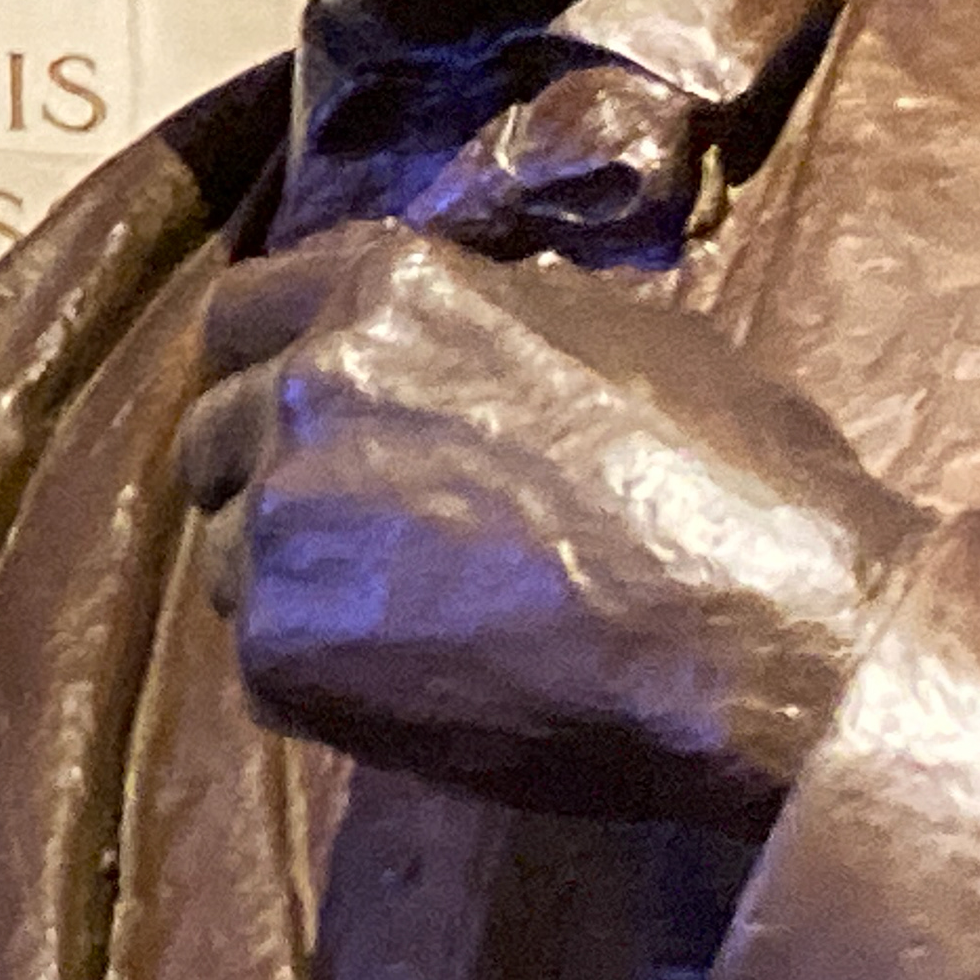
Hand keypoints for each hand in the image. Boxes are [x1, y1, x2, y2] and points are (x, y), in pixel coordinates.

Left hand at [174, 221, 925, 831]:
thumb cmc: (732, 480)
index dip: (259, 365)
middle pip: (211, 433)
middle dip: (262, 477)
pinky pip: (260, 658)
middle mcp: (307, 384)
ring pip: (225, 551)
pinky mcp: (283, 644)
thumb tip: (436, 330)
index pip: (238, 313)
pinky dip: (318, 677)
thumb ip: (484, 319)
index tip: (286, 413)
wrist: (768, 637)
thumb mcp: (616, 331)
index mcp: (381, 292)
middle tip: (354, 540)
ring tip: (409, 624)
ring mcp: (284, 516)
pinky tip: (420, 687)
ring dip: (290, 584)